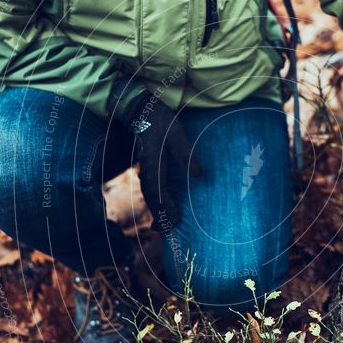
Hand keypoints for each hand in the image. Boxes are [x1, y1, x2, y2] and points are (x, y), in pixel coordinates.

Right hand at [125, 95, 201, 229]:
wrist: (142, 110)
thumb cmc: (161, 121)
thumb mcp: (177, 135)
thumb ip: (187, 155)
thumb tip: (200, 175)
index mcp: (153, 163)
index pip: (158, 191)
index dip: (166, 207)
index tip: (175, 219)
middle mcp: (147, 169)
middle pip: (151, 198)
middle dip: (158, 215)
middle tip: (166, 232)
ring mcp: (145, 169)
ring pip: (149, 195)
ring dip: (156, 211)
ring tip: (162, 226)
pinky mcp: (147, 166)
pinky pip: (150, 189)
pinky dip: (155, 201)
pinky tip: (161, 208)